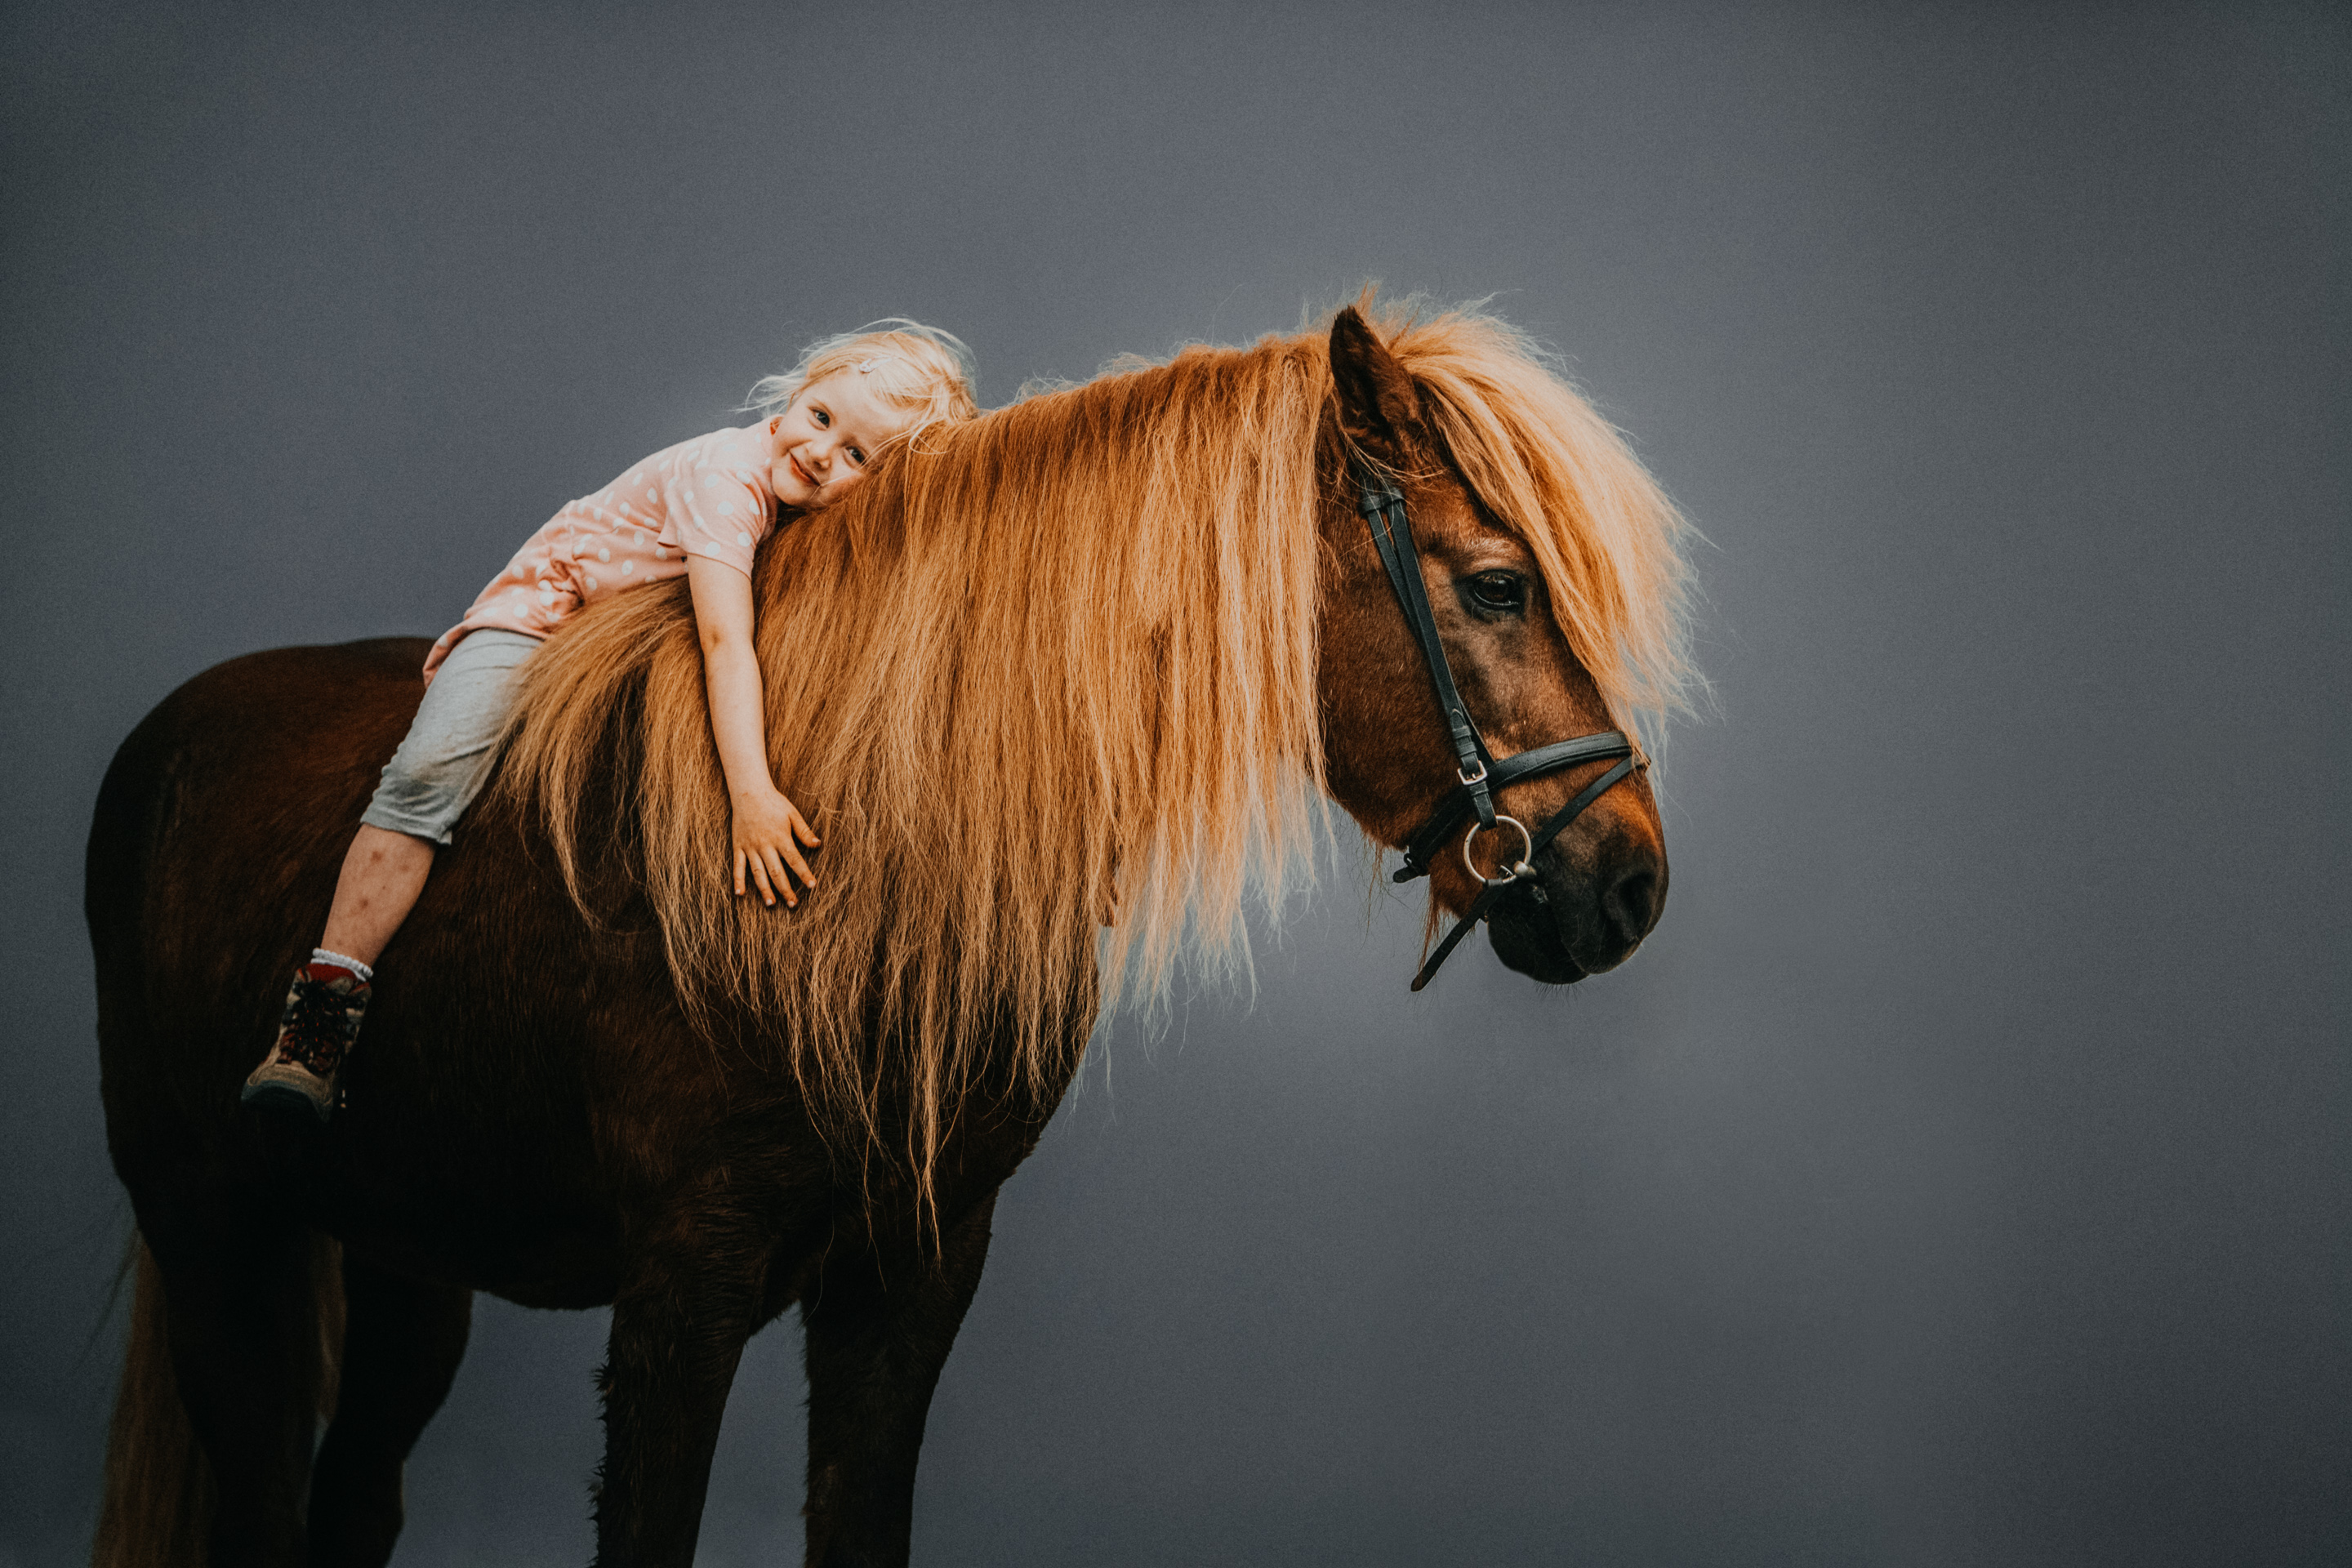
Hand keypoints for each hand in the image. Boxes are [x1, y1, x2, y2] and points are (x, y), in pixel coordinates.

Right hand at [731, 785, 819, 906]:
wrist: (748, 791)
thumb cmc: (774, 802)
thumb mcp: (793, 814)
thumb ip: (804, 832)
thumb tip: (818, 845)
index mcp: (781, 837)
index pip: (795, 860)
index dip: (804, 874)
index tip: (812, 886)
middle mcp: (765, 845)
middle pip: (777, 872)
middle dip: (786, 889)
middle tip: (794, 904)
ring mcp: (750, 847)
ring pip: (758, 873)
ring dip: (765, 890)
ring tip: (771, 904)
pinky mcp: (738, 846)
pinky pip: (737, 866)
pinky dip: (737, 880)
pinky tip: (739, 894)